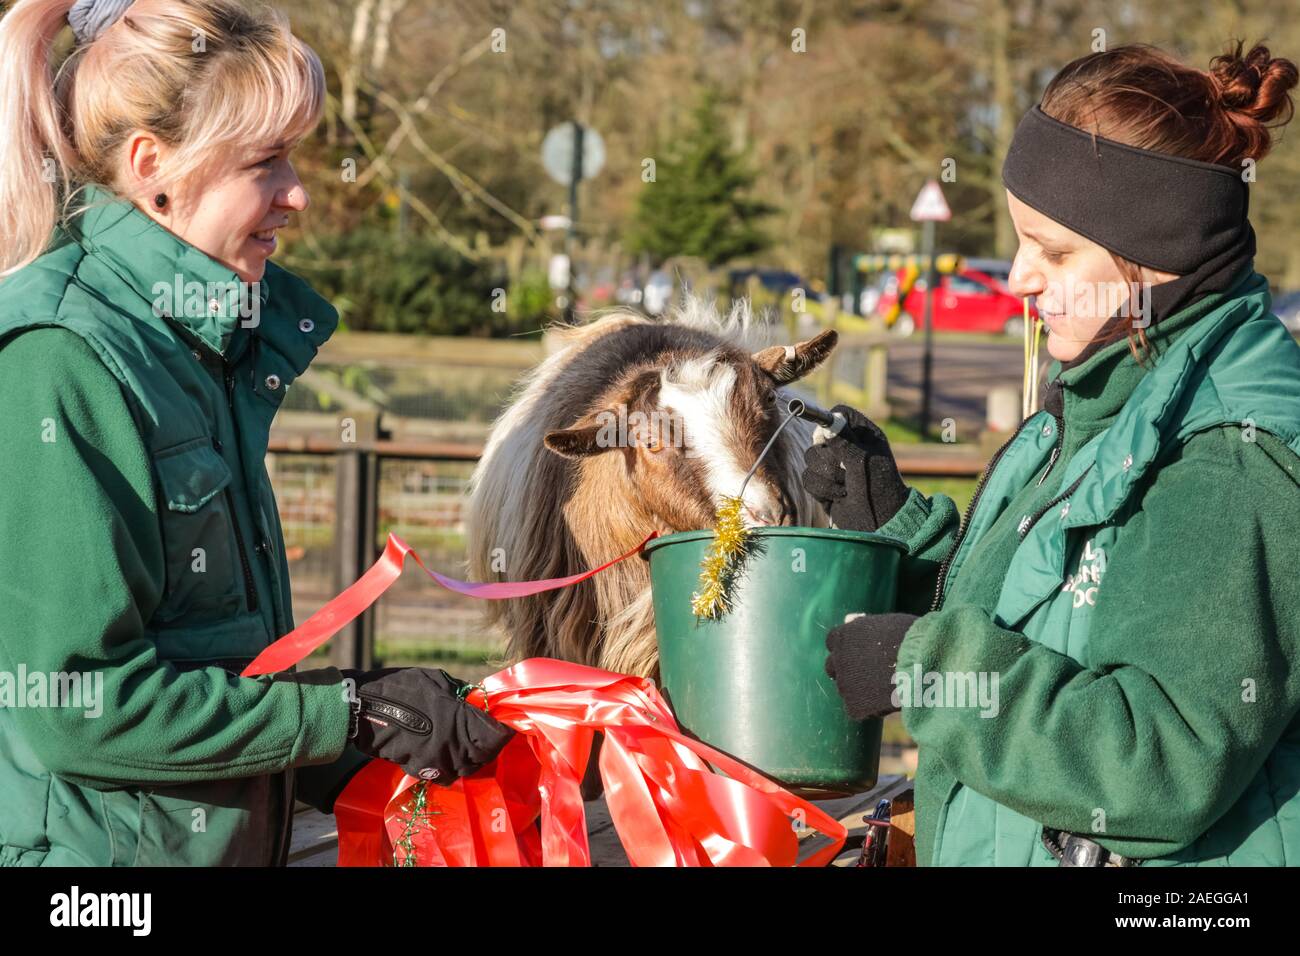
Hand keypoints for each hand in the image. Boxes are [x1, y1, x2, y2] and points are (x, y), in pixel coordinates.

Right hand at [339, 667, 513, 783]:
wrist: (362, 708)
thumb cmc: (399, 687)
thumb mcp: (436, 680)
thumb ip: (461, 693)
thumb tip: (479, 701)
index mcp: (458, 718)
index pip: (493, 736)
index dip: (501, 732)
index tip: (503, 726)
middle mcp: (450, 744)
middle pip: (483, 756)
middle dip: (488, 746)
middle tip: (486, 734)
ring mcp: (434, 760)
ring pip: (465, 768)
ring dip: (470, 758)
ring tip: (467, 743)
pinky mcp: (419, 769)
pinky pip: (443, 773)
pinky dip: (449, 764)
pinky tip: (446, 750)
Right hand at [801, 404, 908, 531]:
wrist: (878, 523)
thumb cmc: (878, 490)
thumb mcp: (863, 461)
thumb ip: (844, 441)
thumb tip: (826, 425)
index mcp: (863, 435)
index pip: (840, 414)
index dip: (831, 421)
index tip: (829, 436)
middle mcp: (847, 447)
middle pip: (818, 438)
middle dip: (829, 458)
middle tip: (846, 471)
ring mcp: (833, 466)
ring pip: (810, 459)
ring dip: (828, 477)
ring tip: (846, 487)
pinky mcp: (823, 484)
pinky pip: (808, 478)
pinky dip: (823, 490)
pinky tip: (840, 497)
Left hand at [825, 613, 918, 719]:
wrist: (921, 662)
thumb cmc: (911, 637)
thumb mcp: (884, 623)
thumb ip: (863, 625)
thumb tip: (850, 620)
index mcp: (843, 635)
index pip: (833, 642)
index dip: (846, 649)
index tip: (860, 653)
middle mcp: (838, 658)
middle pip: (833, 667)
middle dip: (847, 671)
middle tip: (869, 675)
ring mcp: (844, 683)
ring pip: (845, 689)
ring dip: (859, 690)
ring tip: (884, 689)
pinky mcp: (854, 705)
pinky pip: (857, 709)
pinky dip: (869, 709)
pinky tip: (887, 702)